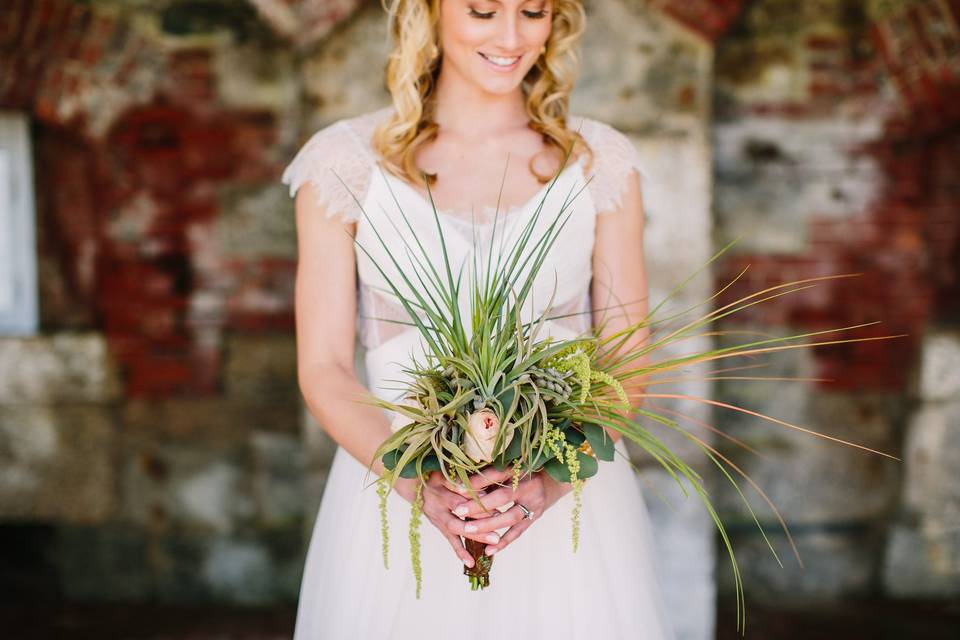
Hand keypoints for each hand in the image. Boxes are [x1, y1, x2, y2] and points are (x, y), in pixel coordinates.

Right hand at [392, 472, 494, 568]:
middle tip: (499, 517)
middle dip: (479, 514)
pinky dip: (460, 553)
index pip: (458, 489)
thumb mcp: (447, 469)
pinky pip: (451, 541)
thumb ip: (463, 475)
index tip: (490, 496)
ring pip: (457, 527)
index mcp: (441, 484)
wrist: (415, 486)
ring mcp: (438, 516)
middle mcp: (439, 501)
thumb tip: (488, 476)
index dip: (472, 493)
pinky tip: (471, 563)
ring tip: (494, 539)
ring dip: (476, 534)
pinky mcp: (440, 527)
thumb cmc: (439, 474)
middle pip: (459, 509)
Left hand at [447, 467, 573, 556]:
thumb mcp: (509, 467)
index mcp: (520, 468)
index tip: (454, 486)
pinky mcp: (535, 518)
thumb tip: (461, 481)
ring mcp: (534, 504)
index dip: (475, 481)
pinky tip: (488, 551)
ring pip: (510, 517)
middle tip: (459, 510)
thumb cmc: (524, 471)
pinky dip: (503, 542)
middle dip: (479, 504)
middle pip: (502, 497)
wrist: (555, 480)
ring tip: (468, 530)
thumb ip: (489, 474)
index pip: (495, 475)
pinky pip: (518, 532)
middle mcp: (529, 485)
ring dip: (488, 525)